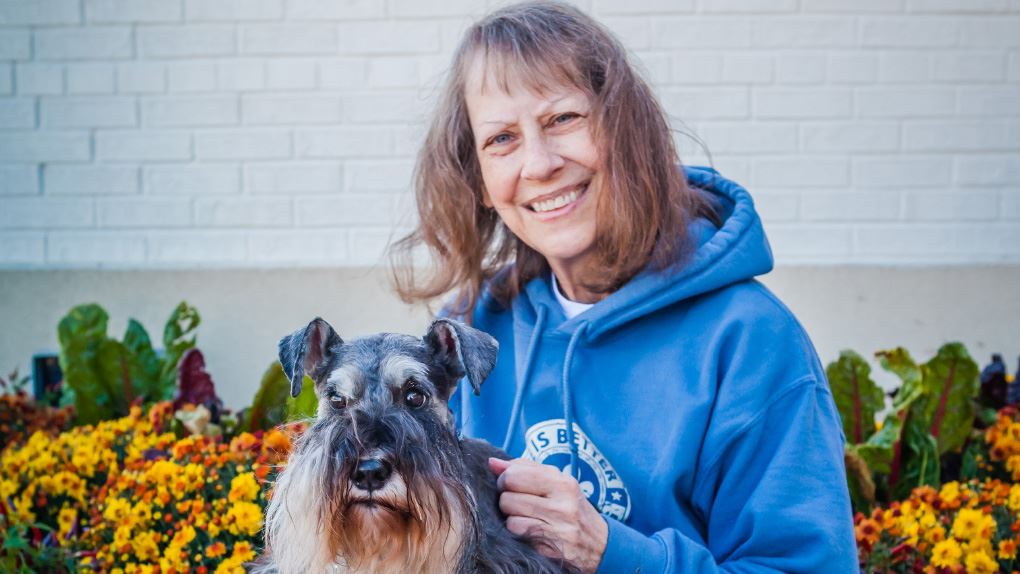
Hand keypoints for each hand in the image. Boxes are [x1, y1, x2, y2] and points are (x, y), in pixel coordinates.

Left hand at [488, 457, 608, 572]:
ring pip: (510, 518)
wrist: (600, 544)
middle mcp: (562, 505)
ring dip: (511, 519)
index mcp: (563, 483)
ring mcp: (557, 529)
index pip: (514, 474)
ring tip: (525, 518)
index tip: (511, 485)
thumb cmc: (572, 508)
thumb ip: (525, 469)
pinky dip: (518, 533)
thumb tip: (492, 463)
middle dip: (506, 500)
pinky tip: (529, 532)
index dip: (505, 480)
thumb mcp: (557, 483)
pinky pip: (517, 535)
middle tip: (518, 503)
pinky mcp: (550, 549)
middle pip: (507, 497)